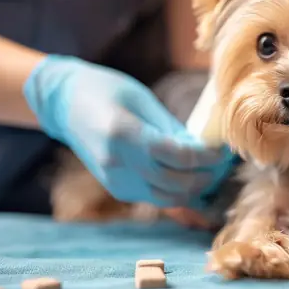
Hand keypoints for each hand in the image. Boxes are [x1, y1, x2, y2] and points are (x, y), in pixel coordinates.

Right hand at [23, 54, 235, 207]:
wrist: (64, 103)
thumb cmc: (105, 90)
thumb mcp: (142, 99)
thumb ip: (171, 128)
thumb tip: (202, 147)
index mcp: (124, 133)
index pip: (178, 156)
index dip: (207, 157)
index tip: (222, 150)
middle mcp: (118, 163)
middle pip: (176, 183)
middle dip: (207, 175)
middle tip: (224, 162)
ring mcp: (115, 180)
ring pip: (168, 198)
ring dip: (195, 188)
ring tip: (213, 172)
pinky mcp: (116, 188)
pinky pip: (155, 197)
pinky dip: (177, 191)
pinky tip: (191, 176)